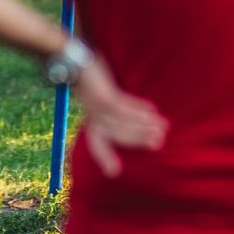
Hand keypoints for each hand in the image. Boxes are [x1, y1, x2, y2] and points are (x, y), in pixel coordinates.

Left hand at [75, 56, 167, 176]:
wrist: (71, 60)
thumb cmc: (88, 78)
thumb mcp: (95, 95)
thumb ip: (107, 107)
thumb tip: (128, 113)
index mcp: (91, 120)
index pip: (98, 143)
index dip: (106, 158)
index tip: (114, 173)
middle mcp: (93, 117)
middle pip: (117, 135)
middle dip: (139, 140)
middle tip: (158, 143)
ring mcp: (97, 107)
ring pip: (123, 122)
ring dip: (145, 125)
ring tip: (162, 128)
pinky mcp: (103, 95)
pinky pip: (124, 106)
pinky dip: (139, 110)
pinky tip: (152, 110)